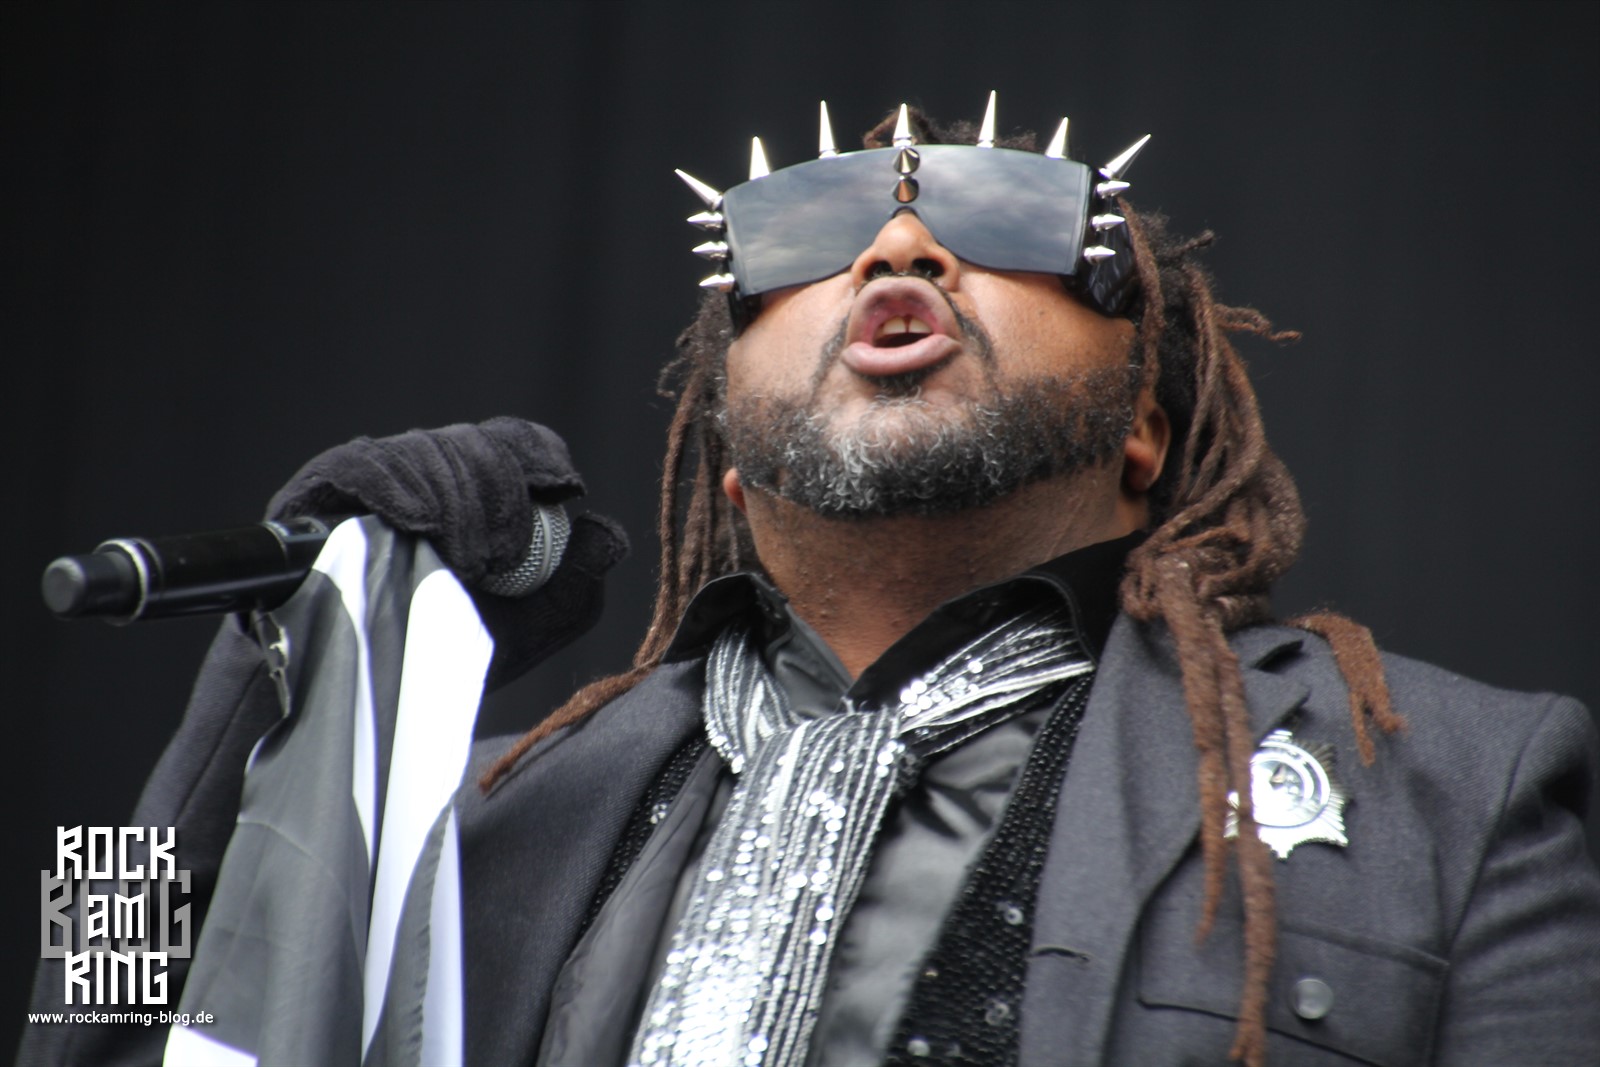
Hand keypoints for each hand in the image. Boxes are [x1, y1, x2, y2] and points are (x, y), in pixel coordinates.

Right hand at [265, 417, 627, 688]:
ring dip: (457, 504)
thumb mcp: (530, 631)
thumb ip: (579, 584)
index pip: (515, 440)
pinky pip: (365, 466)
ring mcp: (366, 477)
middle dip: (500, 492)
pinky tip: (420, 528)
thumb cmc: (447, 657)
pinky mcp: (316, 490)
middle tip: (500, 556)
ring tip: (464, 562)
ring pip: (424, 451)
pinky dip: (399, 489)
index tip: (563, 486)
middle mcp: (422, 471)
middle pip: (472, 444)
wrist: (362, 698)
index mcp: (475, 490)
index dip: (541, 456)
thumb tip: (605, 530)